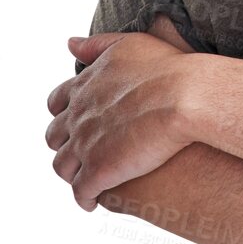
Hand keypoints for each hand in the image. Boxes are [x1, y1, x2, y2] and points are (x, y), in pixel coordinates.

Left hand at [46, 30, 196, 208]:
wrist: (187, 95)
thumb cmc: (168, 67)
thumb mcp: (130, 44)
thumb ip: (97, 44)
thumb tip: (70, 43)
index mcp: (84, 87)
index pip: (58, 103)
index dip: (66, 113)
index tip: (78, 118)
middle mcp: (78, 116)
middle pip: (55, 136)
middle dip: (65, 143)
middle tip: (83, 148)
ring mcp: (85, 145)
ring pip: (63, 166)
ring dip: (72, 172)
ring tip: (86, 177)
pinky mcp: (98, 171)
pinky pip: (81, 192)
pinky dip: (84, 198)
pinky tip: (93, 200)